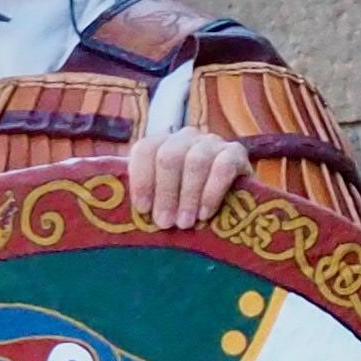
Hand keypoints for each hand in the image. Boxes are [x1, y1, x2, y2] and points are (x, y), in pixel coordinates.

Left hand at [123, 127, 253, 228]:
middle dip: (165, 193)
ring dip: (188, 196)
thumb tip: (124, 215)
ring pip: (195, 161)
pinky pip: (223, 167)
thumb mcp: (164, 199)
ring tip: (185, 223)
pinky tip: (206, 213)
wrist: (235, 201)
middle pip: (169, 156)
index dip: (142, 179)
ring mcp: (212, 142)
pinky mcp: (236, 153)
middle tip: (165, 223)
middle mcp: (185, 138)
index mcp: (161, 144)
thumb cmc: (188, 204)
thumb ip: (147, 199)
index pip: (145, 149)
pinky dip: (212, 192)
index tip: (143, 209)